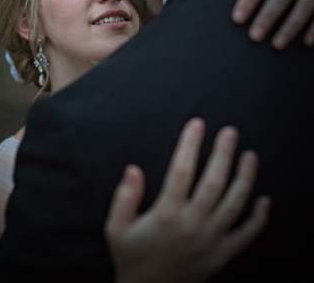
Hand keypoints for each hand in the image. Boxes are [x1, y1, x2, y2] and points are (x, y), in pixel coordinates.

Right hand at [105, 118, 270, 282]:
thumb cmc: (131, 258)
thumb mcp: (116, 228)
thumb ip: (124, 197)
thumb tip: (133, 168)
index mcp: (167, 214)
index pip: (181, 170)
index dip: (190, 144)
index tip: (196, 124)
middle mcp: (192, 225)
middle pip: (214, 182)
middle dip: (223, 153)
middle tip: (230, 132)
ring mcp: (210, 240)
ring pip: (234, 204)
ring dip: (245, 178)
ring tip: (250, 156)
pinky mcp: (222, 255)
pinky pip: (246, 236)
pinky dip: (259, 219)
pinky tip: (266, 200)